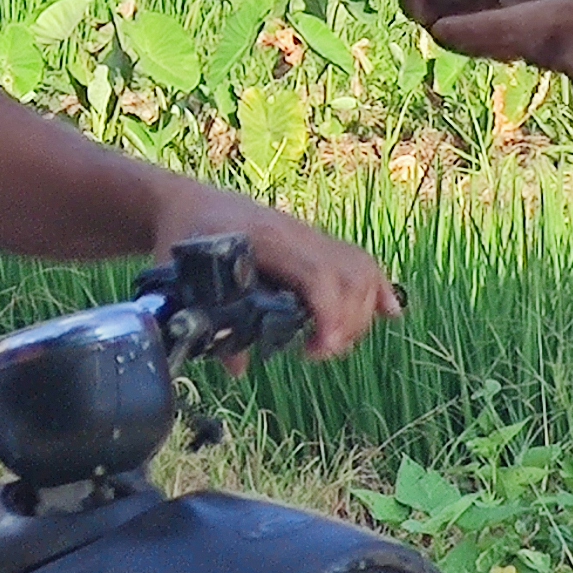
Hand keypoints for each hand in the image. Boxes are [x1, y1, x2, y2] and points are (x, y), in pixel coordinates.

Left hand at [167, 192, 397, 360]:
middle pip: (348, 274)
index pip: (317, 274)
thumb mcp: (183, 281)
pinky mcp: (315, 243)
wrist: (187, 203)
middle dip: (347, 323)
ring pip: (359, 268)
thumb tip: (235, 369)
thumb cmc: (182, 238)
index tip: (318, 349)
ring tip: (335, 342)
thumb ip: (207, 323)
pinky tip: (390, 314)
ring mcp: (309, 236)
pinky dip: (377, 288)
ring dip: (361, 311)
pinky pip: (357, 261)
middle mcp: (296, 234)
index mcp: (265, 239)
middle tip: (316, 352)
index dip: (330, 314)